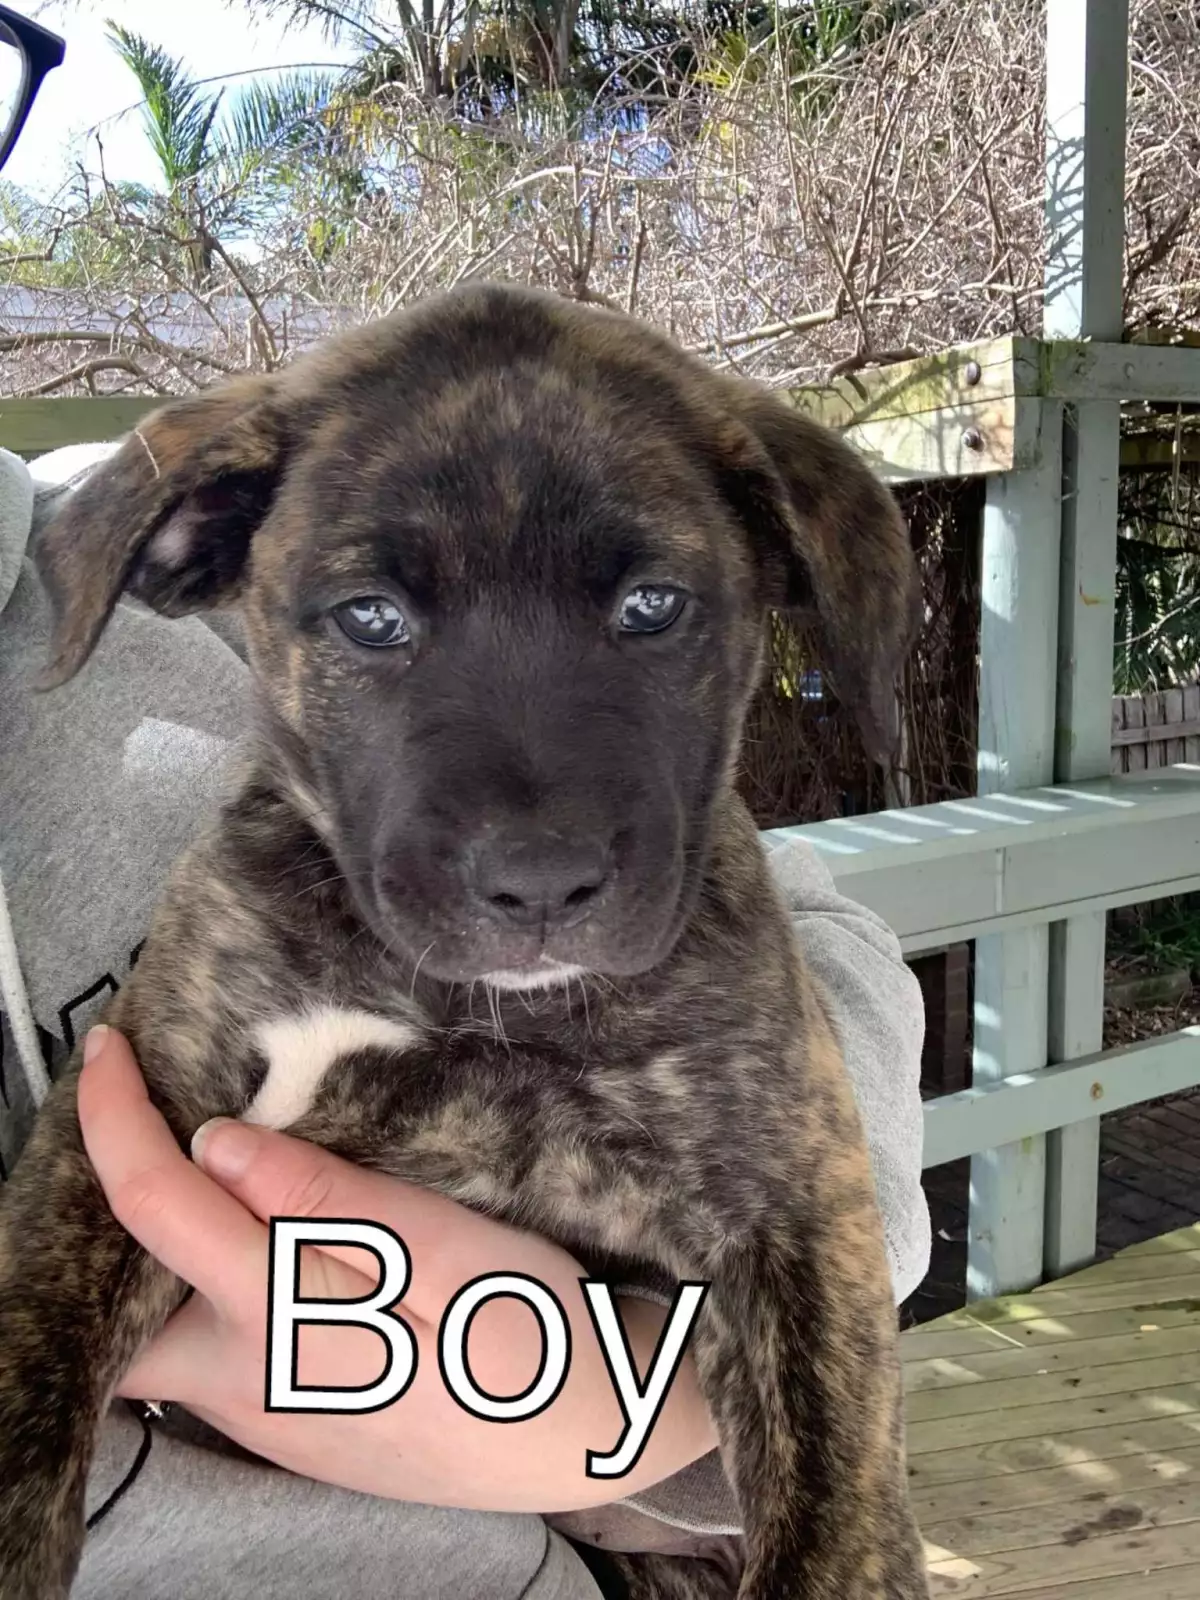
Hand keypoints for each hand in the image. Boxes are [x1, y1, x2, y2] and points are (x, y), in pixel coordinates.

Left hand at [77, 1026, 716, 1511]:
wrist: (590, 1443)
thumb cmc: (538, 1337)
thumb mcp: (455, 1252)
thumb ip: (332, 1204)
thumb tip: (215, 1146)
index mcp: (288, 1327)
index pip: (157, 1211)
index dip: (115, 1122)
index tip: (109, 1048)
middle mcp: (248, 1386)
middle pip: (112, 1307)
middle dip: (99, 1215)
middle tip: (142, 1119)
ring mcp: (262, 1419)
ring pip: (154, 1334)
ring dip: (152, 1251)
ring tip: (192, 1166)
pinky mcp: (287, 1425)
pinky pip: (202, 1353)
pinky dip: (195, 1284)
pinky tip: (247, 1238)